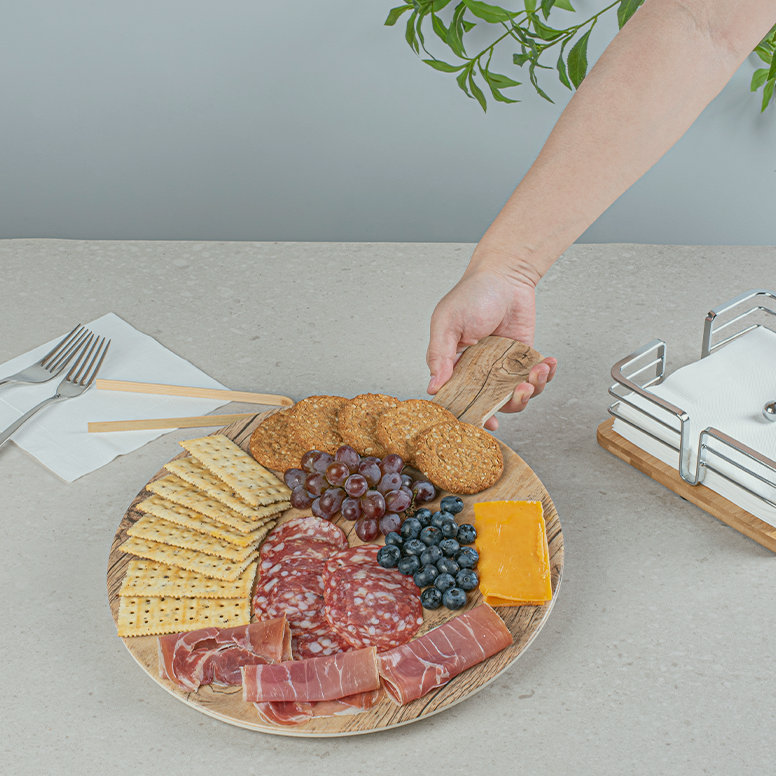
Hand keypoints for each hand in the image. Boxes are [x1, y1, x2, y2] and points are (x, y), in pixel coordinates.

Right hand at [426, 263, 556, 429]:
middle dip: (509, 404)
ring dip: (531, 390)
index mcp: (454, 365)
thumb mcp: (447, 322)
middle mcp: (478, 370)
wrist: (506, 274)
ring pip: (516, 395)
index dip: (471, 414)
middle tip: (519, 392)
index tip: (485, 421)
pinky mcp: (524, 358)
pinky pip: (536, 378)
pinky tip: (548, 363)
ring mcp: (502, 366)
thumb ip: (439, 355)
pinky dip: (546, 375)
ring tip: (537, 373)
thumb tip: (434, 386)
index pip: (459, 398)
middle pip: (492, 403)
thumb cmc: (473, 293)